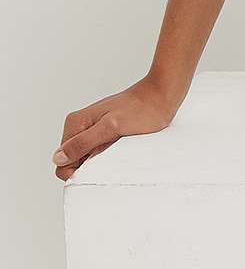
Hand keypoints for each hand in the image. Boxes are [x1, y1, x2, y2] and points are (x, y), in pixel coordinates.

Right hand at [53, 78, 180, 181]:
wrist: (161, 97)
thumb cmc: (141, 110)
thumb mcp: (111, 128)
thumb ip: (84, 142)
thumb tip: (58, 158)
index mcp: (75, 124)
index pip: (60, 161)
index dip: (76, 172)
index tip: (98, 169)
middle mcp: (79, 126)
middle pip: (73, 160)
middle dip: (89, 166)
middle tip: (112, 156)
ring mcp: (92, 130)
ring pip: (86, 157)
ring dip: (100, 161)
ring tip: (119, 150)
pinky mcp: (104, 133)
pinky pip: (99, 152)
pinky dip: (109, 155)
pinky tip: (122, 148)